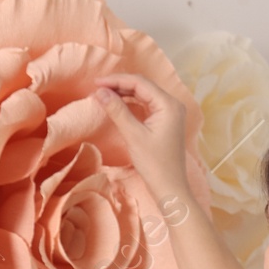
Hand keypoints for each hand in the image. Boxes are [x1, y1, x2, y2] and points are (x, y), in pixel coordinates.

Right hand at [95, 72, 190, 207]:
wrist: (170, 187)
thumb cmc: (155, 164)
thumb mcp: (133, 135)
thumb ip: (117, 111)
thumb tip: (100, 91)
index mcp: (168, 104)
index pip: (139, 83)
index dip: (116, 80)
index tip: (96, 82)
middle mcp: (172, 104)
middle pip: (142, 87)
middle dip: (119, 86)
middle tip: (97, 88)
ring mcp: (170, 113)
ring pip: (143, 95)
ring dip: (124, 94)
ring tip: (104, 96)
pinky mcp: (165, 121)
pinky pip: (146, 106)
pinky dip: (131, 104)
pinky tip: (117, 105)